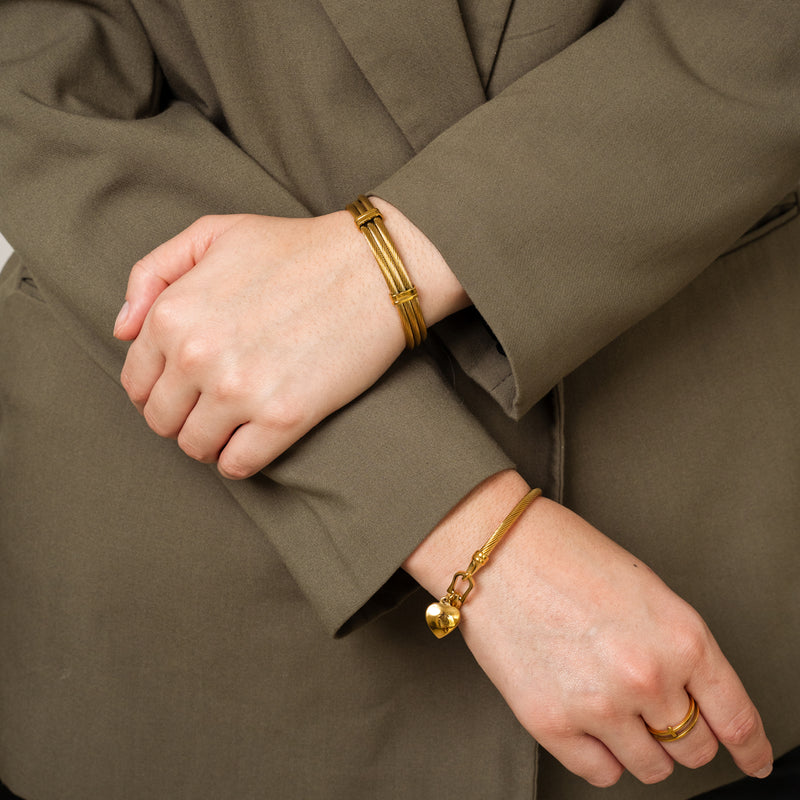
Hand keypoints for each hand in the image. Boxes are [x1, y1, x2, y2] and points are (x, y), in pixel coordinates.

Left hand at [114, 206, 465, 477]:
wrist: (373, 268)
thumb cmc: (296, 249)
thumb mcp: (213, 233)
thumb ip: (152, 274)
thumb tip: (121, 330)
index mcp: (174, 314)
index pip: (137, 381)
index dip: (158, 388)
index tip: (185, 387)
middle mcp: (198, 356)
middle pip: (162, 420)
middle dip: (182, 416)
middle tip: (212, 404)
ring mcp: (240, 391)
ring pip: (196, 448)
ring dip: (211, 441)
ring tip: (234, 422)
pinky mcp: (284, 417)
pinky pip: (238, 465)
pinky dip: (240, 459)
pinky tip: (256, 438)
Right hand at [405, 471, 773, 786]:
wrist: (494, 548)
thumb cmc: (564, 555)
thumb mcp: (645, 591)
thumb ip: (676, 648)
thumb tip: (691, 697)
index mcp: (681, 638)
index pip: (736, 718)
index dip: (750, 749)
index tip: (751, 760)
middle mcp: (647, 678)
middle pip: (694, 748)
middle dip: (682, 733)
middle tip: (654, 708)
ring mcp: (598, 705)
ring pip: (651, 767)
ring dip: (641, 746)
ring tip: (614, 707)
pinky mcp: (551, 723)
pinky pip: (601, 772)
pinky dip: (600, 753)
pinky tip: (586, 718)